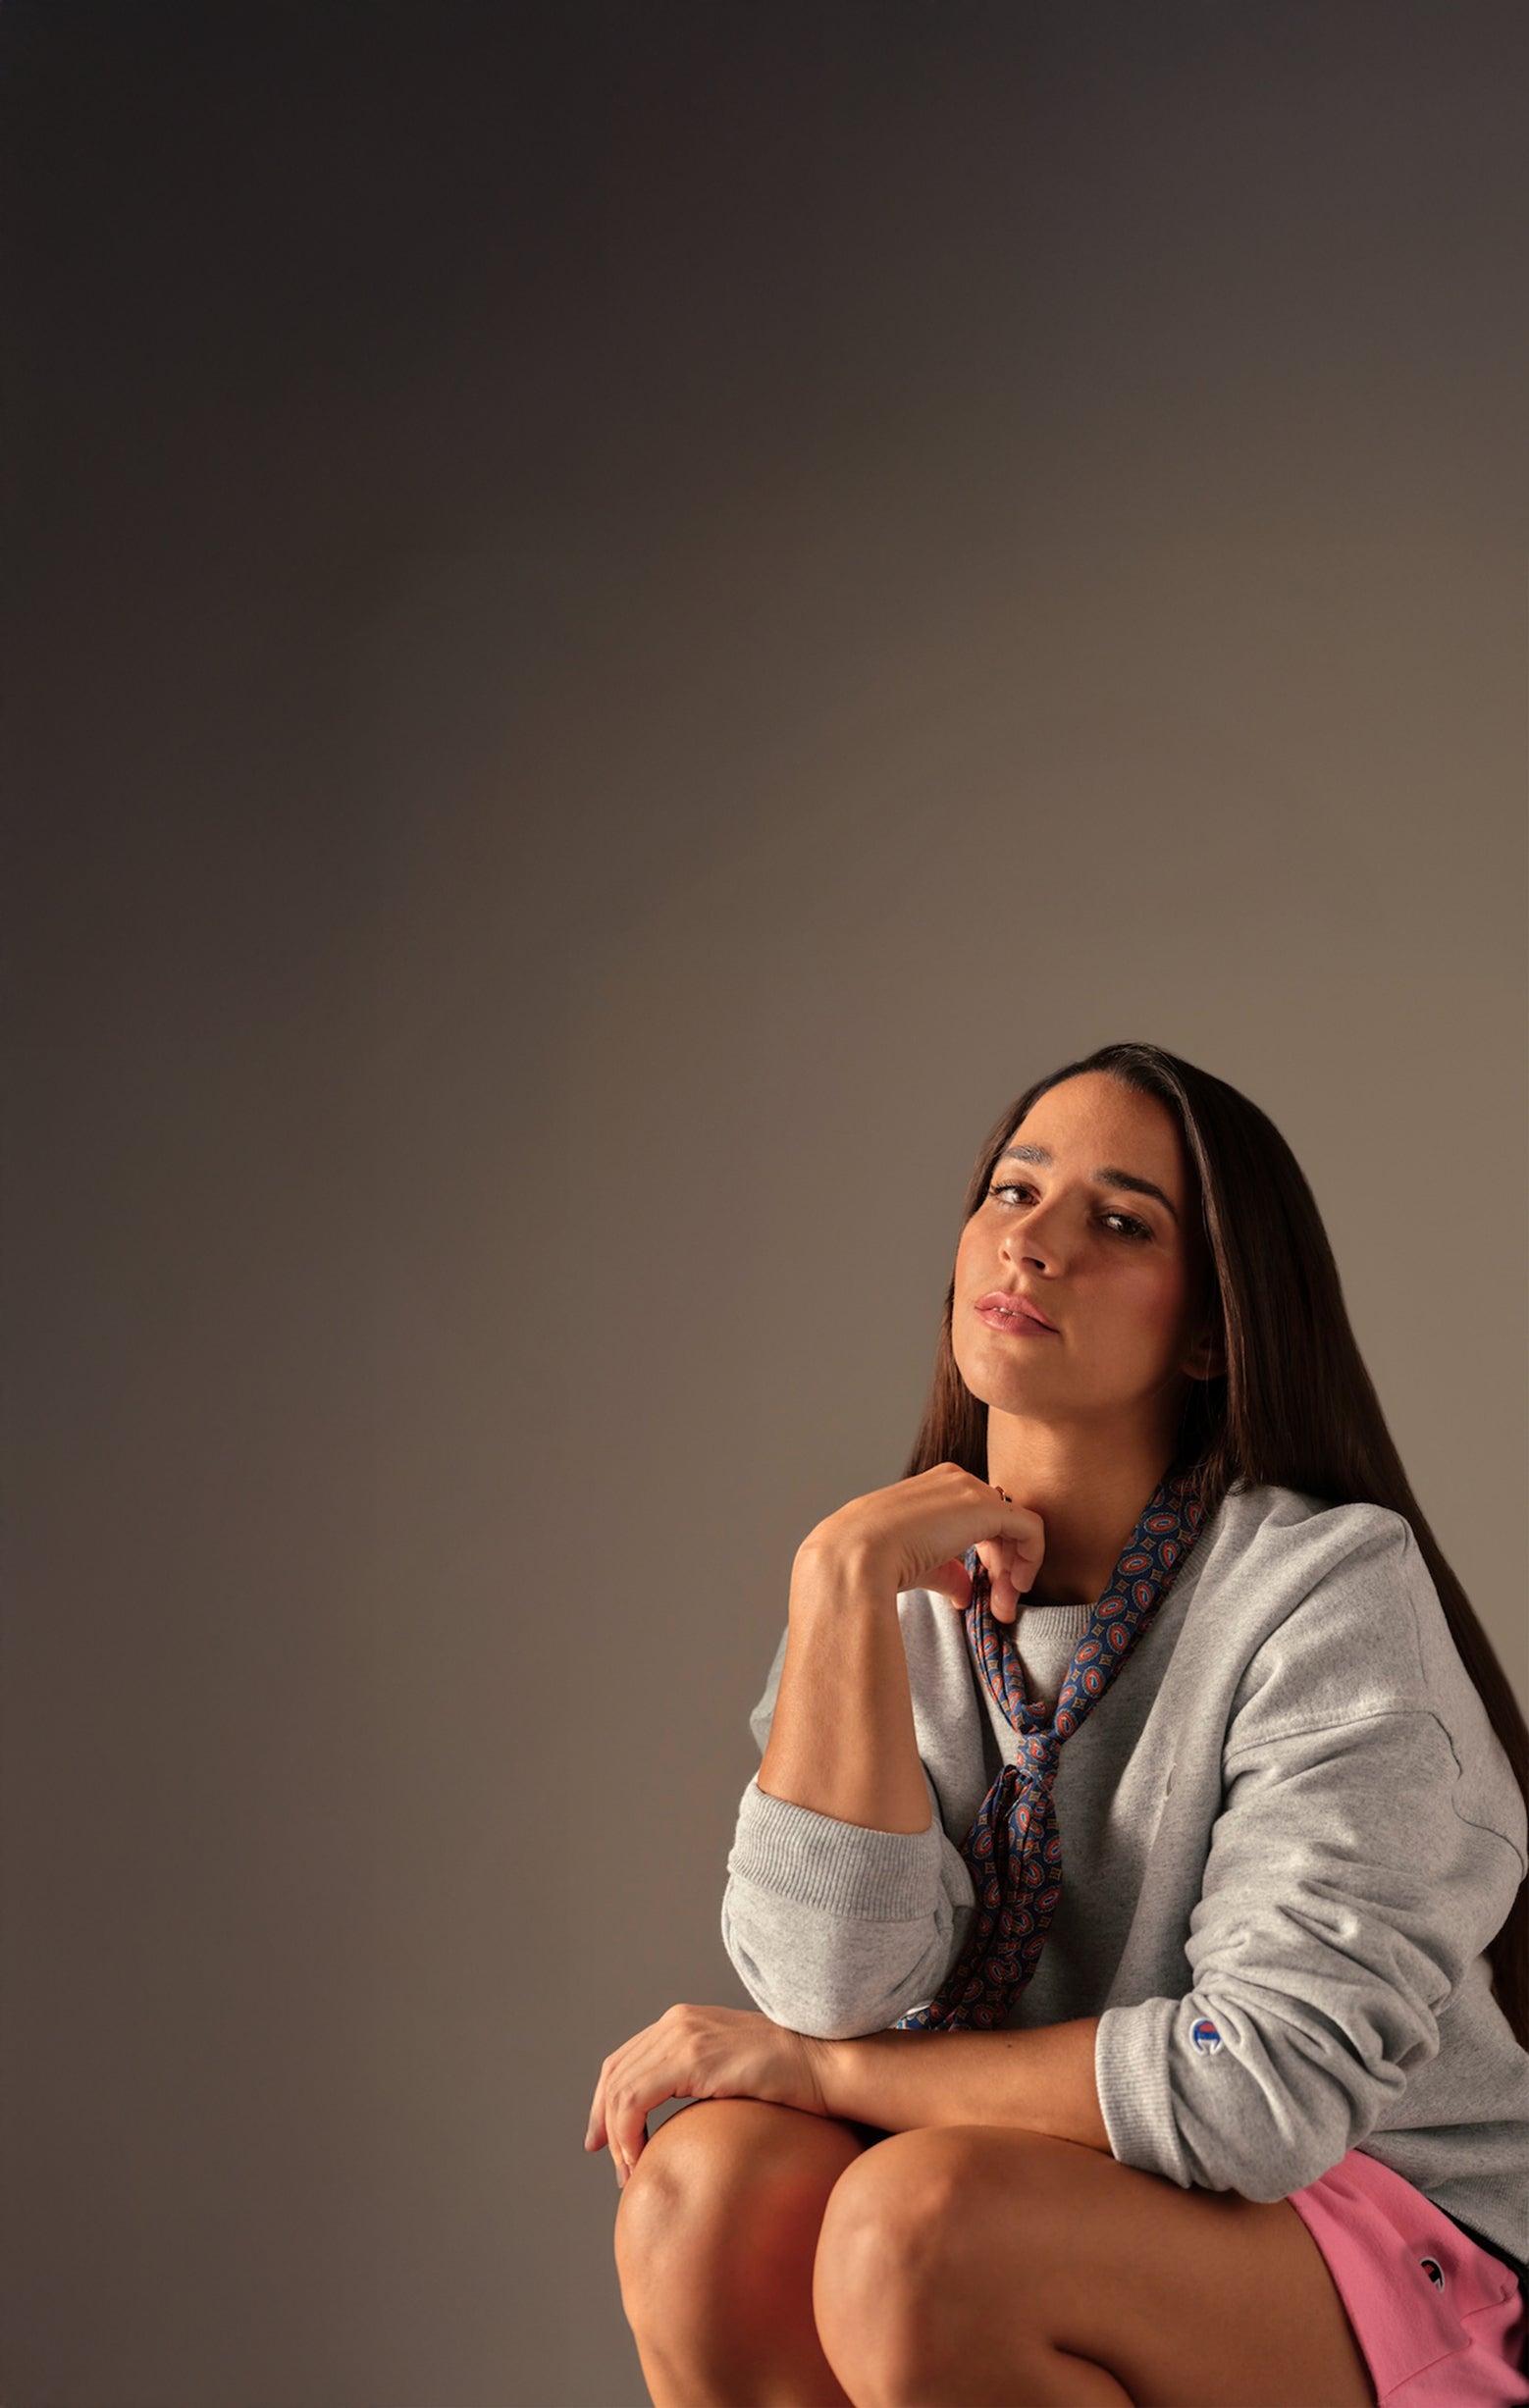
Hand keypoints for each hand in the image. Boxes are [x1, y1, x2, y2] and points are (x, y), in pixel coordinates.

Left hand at [583, 2003, 827, 2189]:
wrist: (825, 2065)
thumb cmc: (791, 2077)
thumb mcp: (733, 2070)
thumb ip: (704, 2076)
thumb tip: (684, 2114)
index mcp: (683, 2020)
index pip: (625, 2058)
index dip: (606, 2100)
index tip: (603, 2138)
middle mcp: (677, 2022)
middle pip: (614, 2071)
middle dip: (603, 2120)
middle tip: (608, 2161)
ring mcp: (683, 2036)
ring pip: (621, 2089)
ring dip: (617, 2137)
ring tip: (630, 2171)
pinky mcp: (692, 2058)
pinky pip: (635, 2100)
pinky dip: (627, 2134)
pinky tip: (640, 2158)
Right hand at [804, 1460, 1044, 1624]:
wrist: (855, 1557)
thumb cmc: (871, 1562)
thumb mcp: (916, 1564)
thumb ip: (947, 1572)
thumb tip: (965, 1592)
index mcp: (933, 1488)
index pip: (977, 1518)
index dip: (988, 1558)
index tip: (983, 1595)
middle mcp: (955, 1480)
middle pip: (999, 1522)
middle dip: (1004, 1567)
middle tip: (999, 1606)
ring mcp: (970, 1490)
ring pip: (1016, 1526)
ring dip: (1016, 1569)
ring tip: (1004, 1605)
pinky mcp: (987, 1507)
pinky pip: (1031, 1529)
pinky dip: (1032, 1559)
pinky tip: (1017, 1588)